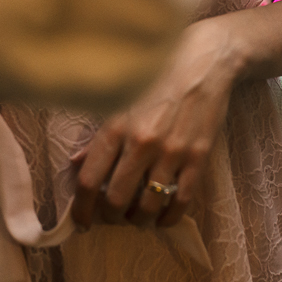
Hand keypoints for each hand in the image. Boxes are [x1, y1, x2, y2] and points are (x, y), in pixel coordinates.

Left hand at [70, 18, 239, 228]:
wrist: (205, 60)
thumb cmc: (157, 76)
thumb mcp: (121, 99)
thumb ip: (98, 135)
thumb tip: (75, 165)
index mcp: (116, 126)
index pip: (89, 180)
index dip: (81, 208)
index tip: (82, 220)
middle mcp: (142, 142)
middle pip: (116, 199)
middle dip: (110, 216)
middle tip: (111, 216)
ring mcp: (172, 152)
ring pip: (148, 206)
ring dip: (138, 219)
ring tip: (136, 217)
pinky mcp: (198, 157)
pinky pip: (181, 201)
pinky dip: (168, 217)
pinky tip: (162, 218)